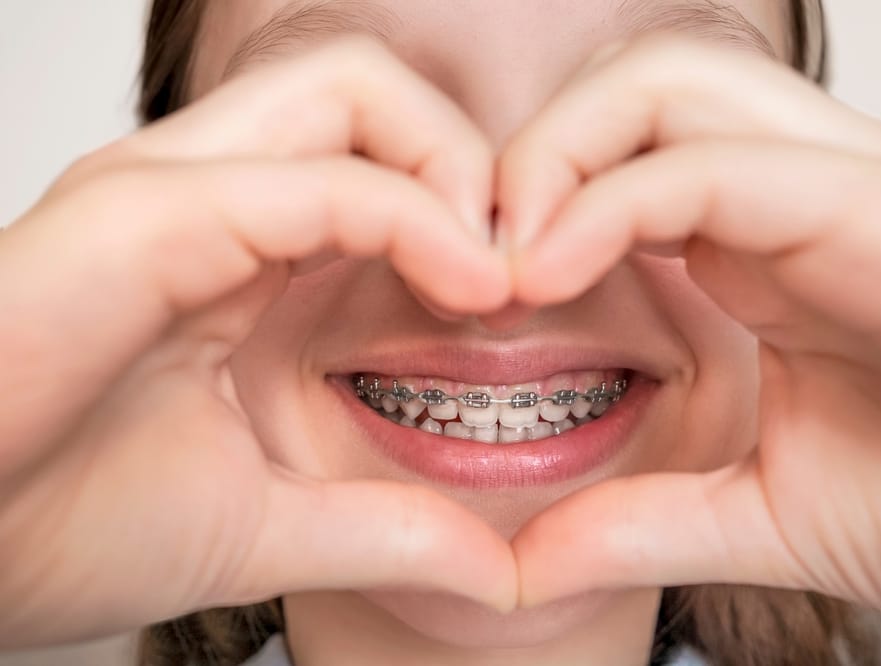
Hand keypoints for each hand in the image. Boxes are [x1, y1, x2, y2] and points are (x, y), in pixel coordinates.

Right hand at [0, 36, 515, 648]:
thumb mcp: (266, 523)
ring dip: (454, 172)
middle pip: (377, 95)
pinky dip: (412, 217)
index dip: (472, 213)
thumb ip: (383, 530)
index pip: (382, 160)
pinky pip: (315, 178)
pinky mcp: (143, 216)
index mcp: (236, 247)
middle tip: (524, 268)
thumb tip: (495, 572)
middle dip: (473, 165)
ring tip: (497, 277)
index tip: (525, 303)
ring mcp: (171, 191)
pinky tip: (472, 288)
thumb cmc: (62, 524)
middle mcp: (208, 195)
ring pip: (353, 93)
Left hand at [503, 38, 880, 633]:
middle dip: (532, 154)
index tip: (466, 290)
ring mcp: (848, 186)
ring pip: (666, 85)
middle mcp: (805, 189)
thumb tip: (523, 562)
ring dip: (556, 160)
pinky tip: (549, 275)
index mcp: (769, 241)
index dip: (528, 201)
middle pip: (633, 83)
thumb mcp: (762, 516)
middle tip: (474, 257)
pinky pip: (719, 164)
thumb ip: (640, 524)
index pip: (623, 149)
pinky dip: (611, 205)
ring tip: (508, 267)